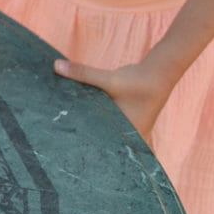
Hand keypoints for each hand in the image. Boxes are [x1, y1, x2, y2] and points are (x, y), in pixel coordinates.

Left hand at [53, 58, 174, 142]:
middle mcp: (128, 134)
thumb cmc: (137, 81)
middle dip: (84, 136)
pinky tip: (78, 112)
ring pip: (103, 127)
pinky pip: (106, 118)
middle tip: (57, 139)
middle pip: (101, 138)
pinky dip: (94, 114)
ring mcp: (128, 125)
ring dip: (89, 124)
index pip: (101, 146)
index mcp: (126, 135)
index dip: (83, 147)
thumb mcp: (108, 79)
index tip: (63, 148)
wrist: (158, 72)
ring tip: (63, 128)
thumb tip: (55, 65)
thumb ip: (82, 73)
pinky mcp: (125, 114)